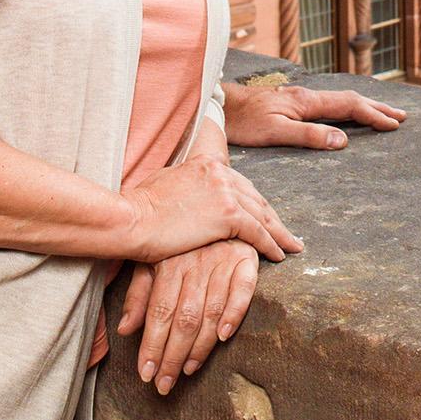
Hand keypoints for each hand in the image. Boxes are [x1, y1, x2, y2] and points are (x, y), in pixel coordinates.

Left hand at [118, 239, 257, 393]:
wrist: (212, 198)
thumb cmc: (177, 235)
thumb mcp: (152, 258)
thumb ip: (139, 292)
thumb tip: (125, 329)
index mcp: (170, 261)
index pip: (159, 312)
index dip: (152, 345)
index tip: (146, 374)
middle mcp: (195, 262)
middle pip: (183, 317)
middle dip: (172, 356)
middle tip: (164, 384)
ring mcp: (222, 260)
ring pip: (210, 311)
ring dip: (200, 346)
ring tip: (188, 370)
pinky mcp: (246, 259)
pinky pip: (243, 290)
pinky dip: (235, 313)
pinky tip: (224, 337)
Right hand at [119, 152, 299, 263]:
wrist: (130, 219)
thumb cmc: (137, 208)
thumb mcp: (163, 184)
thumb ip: (183, 185)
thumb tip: (185, 191)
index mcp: (205, 164)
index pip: (239, 184)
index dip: (253, 202)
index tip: (263, 214)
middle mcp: (219, 173)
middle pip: (255, 197)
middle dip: (271, 216)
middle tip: (285, 231)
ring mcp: (225, 192)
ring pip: (262, 214)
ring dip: (279, 232)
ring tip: (290, 245)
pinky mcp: (228, 215)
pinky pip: (257, 232)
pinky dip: (271, 244)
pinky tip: (279, 254)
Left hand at [224, 80, 405, 149]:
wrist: (219, 107)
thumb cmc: (243, 122)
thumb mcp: (275, 132)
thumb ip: (309, 135)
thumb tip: (343, 140)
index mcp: (307, 102)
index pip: (349, 106)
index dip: (373, 115)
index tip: (394, 125)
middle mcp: (307, 97)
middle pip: (350, 99)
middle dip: (377, 107)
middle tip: (401, 117)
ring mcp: (300, 99)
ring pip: (340, 100)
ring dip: (364, 107)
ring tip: (382, 113)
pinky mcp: (292, 105)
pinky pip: (329, 105)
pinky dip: (347, 109)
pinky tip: (346, 114)